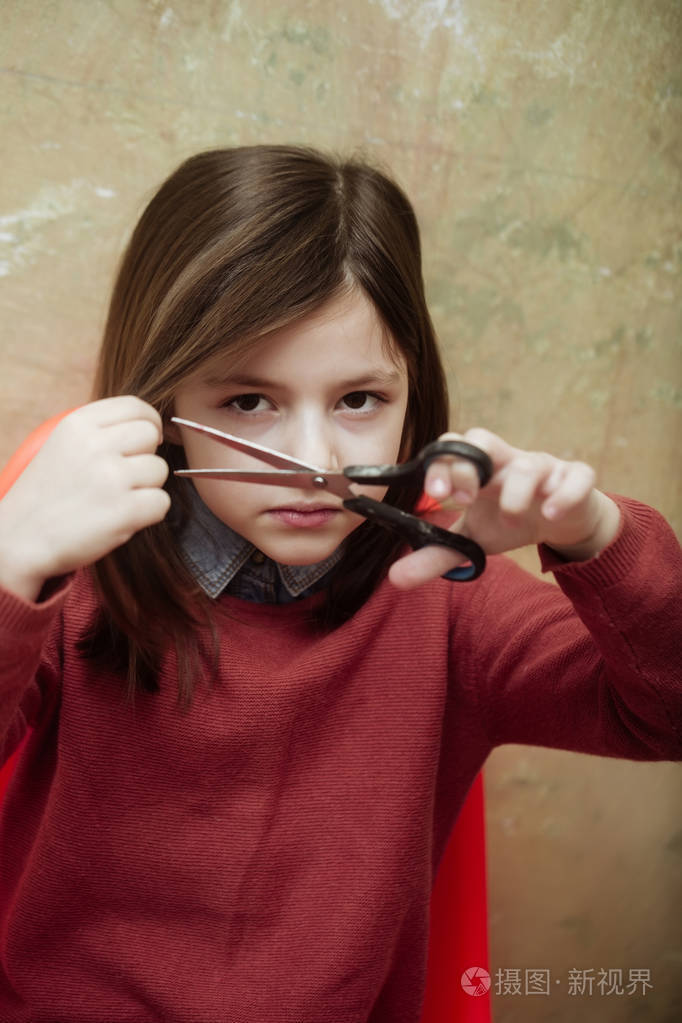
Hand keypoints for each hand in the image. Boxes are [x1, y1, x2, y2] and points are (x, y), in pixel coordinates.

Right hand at [0, 397, 170, 600]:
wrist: (19, 541)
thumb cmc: (44, 498)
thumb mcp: (60, 447)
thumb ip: (98, 433)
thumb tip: (148, 428)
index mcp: (77, 424)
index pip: (134, 406)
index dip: (149, 423)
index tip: (146, 441)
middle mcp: (95, 445)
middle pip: (150, 435)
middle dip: (145, 455)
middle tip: (126, 477)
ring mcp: (112, 477)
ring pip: (160, 470)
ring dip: (146, 487)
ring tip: (117, 500)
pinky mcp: (126, 510)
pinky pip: (162, 502)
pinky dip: (149, 514)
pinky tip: (123, 519)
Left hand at [389, 428, 621, 589]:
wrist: (563, 521)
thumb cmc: (511, 520)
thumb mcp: (474, 538)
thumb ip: (436, 555)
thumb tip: (395, 579)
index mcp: (480, 469)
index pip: (453, 449)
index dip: (442, 464)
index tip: (436, 494)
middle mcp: (508, 461)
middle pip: (484, 439)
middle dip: (469, 466)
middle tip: (464, 499)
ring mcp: (544, 468)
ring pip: (530, 463)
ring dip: (515, 490)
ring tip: (509, 518)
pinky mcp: (576, 480)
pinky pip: (576, 477)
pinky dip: (564, 494)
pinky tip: (550, 514)